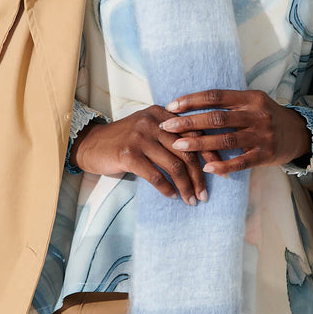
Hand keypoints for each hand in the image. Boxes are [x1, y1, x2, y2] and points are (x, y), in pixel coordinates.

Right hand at [70, 106, 221, 203]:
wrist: (91, 144)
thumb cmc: (125, 141)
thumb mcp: (149, 129)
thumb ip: (171, 136)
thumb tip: (203, 158)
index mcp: (162, 113)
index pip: (194, 132)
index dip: (210, 153)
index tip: (221, 172)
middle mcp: (153, 121)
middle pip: (187, 151)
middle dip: (199, 176)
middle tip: (205, 194)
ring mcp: (140, 137)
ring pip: (174, 165)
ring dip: (185, 187)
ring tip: (191, 200)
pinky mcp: (129, 154)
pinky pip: (155, 176)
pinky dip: (166, 189)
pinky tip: (172, 196)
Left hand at [158, 89, 310, 174]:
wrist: (298, 133)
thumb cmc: (265, 116)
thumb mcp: (251, 102)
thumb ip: (228, 103)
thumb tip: (190, 105)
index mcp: (250, 98)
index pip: (216, 96)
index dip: (192, 101)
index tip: (171, 106)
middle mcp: (256, 114)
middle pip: (217, 118)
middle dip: (189, 122)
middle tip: (167, 126)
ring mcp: (262, 135)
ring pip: (226, 139)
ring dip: (200, 143)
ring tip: (178, 146)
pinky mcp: (266, 155)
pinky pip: (241, 162)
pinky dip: (223, 166)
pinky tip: (206, 168)